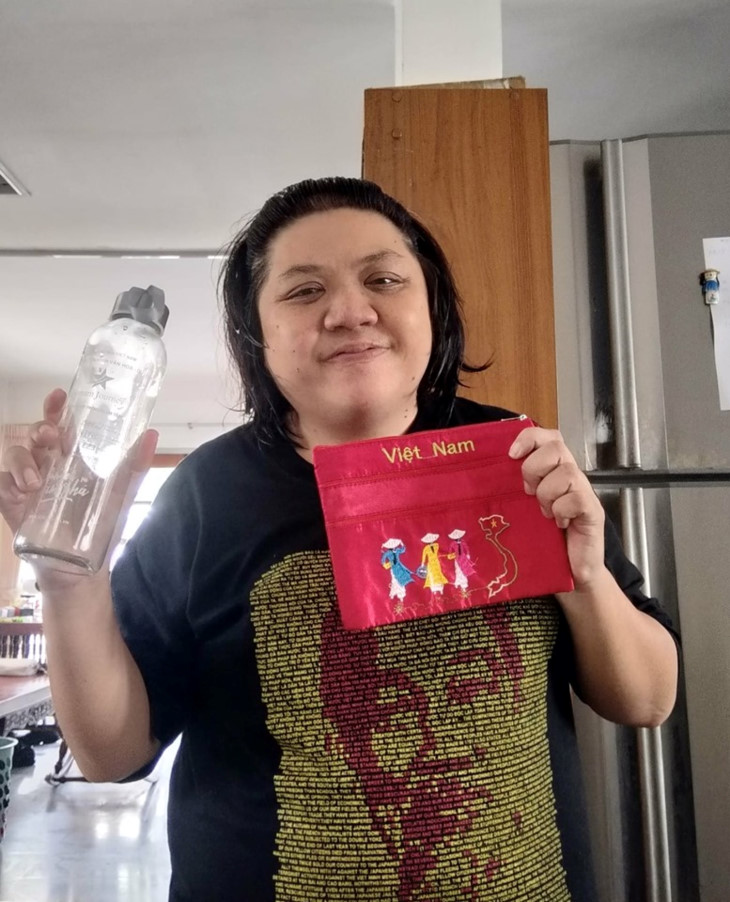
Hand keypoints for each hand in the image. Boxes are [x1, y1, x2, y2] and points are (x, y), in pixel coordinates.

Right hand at [0, 389, 157, 590]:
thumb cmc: (101, 529)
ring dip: (22, 459)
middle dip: (40, 428)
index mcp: (73, 459)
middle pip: (36, 435)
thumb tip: (150, 434)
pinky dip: (7, 482)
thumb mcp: (122, 496)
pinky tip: (22, 491)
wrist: (83, 570)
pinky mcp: (14, 506)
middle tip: (52, 438)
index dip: (57, 408)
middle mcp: (49, 466)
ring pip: (15, 454)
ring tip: (36, 480)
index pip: (62, 425)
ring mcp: (28, 485)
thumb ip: (135, 467)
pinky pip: (1, 485)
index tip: (60, 396)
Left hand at [508, 426, 604, 588]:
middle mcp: (570, 476)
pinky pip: (576, 497)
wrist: (571, 574)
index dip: (529, 438)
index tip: (511, 454)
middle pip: (556, 446)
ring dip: (547, 493)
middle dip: (534, 467)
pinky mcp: (593, 510)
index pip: (547, 437)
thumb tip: (482, 477)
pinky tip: (559, 523)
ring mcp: (584, 492)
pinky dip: (561, 510)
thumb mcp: (523, 509)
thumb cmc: (544, 541)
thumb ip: (514, 490)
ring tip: (545, 513)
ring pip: (565, 472)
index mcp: (552, 471)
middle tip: (528, 492)